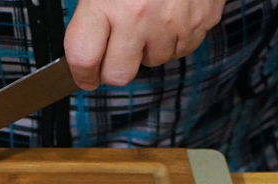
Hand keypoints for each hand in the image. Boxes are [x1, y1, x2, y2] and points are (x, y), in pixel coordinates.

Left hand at [64, 0, 225, 89]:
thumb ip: (90, 15)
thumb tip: (82, 54)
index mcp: (106, 2)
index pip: (83, 58)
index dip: (81, 75)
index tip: (84, 77)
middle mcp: (139, 16)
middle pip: (118, 75)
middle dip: (112, 71)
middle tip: (112, 57)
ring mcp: (173, 21)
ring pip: (153, 62)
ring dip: (146, 50)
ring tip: (146, 21)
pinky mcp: (201, 20)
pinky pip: (182, 49)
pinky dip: (173, 39)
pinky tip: (168, 17)